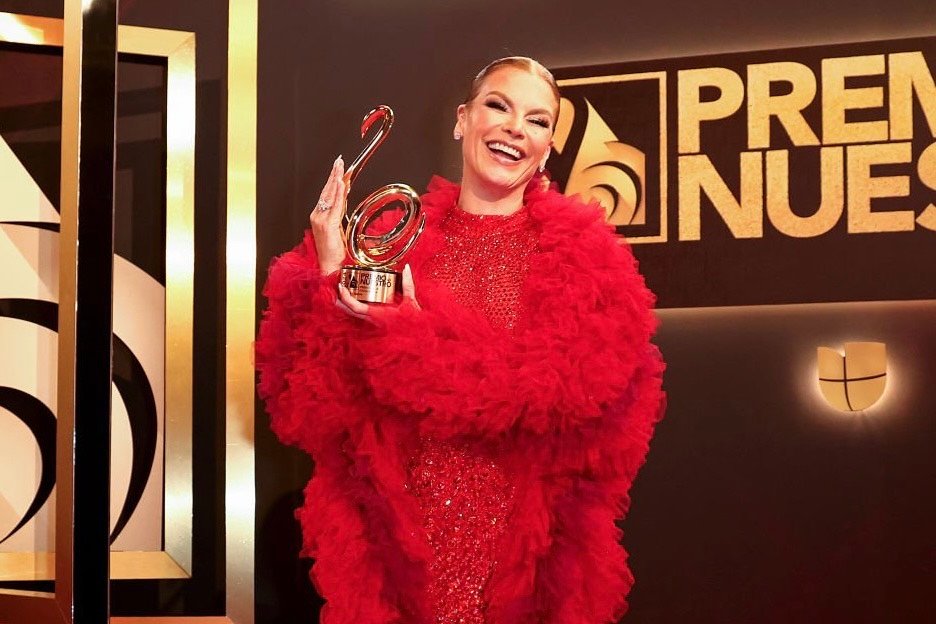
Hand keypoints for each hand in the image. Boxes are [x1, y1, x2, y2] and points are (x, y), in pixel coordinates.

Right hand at [310, 156, 347, 274]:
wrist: (329, 265)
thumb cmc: (334, 251)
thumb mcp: (337, 228)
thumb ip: (338, 214)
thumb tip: (343, 200)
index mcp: (318, 216)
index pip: (326, 194)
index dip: (332, 180)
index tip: (338, 169)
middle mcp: (317, 216)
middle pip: (326, 191)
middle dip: (333, 174)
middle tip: (339, 161)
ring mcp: (321, 220)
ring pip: (330, 195)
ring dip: (336, 179)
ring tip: (341, 168)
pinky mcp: (327, 225)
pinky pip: (335, 205)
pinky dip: (338, 193)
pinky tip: (341, 183)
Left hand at [335, 264, 419, 321]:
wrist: (417, 337)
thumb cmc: (414, 322)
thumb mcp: (412, 302)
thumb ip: (408, 285)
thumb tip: (407, 268)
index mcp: (379, 315)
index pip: (356, 307)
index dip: (346, 298)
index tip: (341, 287)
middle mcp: (373, 320)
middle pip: (350, 312)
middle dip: (340, 301)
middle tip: (336, 286)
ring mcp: (373, 322)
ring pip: (354, 314)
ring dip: (345, 305)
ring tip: (341, 291)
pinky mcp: (375, 322)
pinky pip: (360, 315)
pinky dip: (353, 307)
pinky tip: (352, 299)